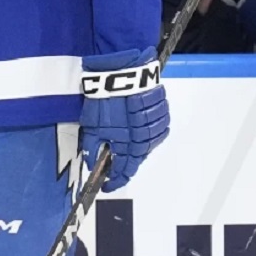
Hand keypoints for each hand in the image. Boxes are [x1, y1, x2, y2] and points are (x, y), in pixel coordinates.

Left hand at [78, 46, 168, 191]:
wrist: (123, 70)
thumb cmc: (105, 97)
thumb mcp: (93, 124)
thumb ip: (93, 146)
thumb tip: (93, 164)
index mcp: (129, 144)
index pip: (124, 171)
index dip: (115, 181)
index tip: (107, 186)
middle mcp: (147, 139)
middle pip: (137, 159)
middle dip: (125, 164)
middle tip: (113, 164)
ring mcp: (156, 125)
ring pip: (147, 145)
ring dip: (136, 148)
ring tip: (124, 145)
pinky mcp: (162, 111)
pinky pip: (155, 130)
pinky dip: (145, 133)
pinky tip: (136, 128)